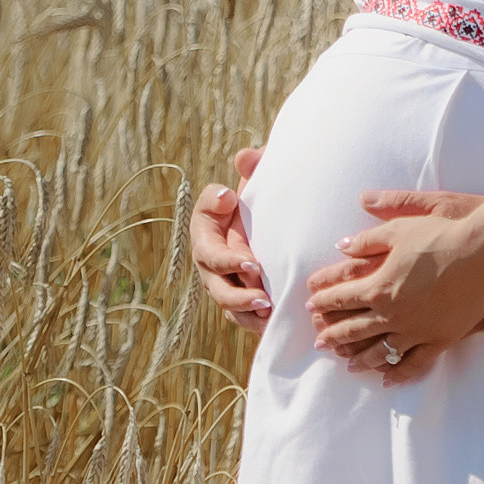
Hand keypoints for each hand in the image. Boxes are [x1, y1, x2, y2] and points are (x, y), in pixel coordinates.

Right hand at [191, 147, 269, 327]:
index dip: (228, 260)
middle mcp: (211, 262)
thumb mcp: (256, 179)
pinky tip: (276, 325)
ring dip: (248, 313)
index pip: (209, 251)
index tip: (252, 263)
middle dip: (237, 295)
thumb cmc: (260, 195)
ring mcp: (224, 282)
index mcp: (207, 233)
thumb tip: (245, 158)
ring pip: (229, 307)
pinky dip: (258, 323)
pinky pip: (245, 317)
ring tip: (270, 315)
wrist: (273, 215)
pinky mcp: (241, 298)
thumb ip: (252, 167)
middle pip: (217, 286)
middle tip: (263, 298)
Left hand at [306, 190, 483, 377]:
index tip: (311, 307)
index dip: (323, 301)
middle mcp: (392, 314)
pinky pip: (415, 363)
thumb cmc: (441, 235)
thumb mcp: (399, 229)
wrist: (483, 254)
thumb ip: (366, 240)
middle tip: (319, 343)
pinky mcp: (440, 340)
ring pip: (380, 352)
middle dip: (333, 336)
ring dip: (360, 359)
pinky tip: (388, 379)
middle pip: (354, 329)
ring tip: (348, 364)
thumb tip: (340, 247)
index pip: (341, 298)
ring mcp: (416, 330)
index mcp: (379, 286)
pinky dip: (398, 373)